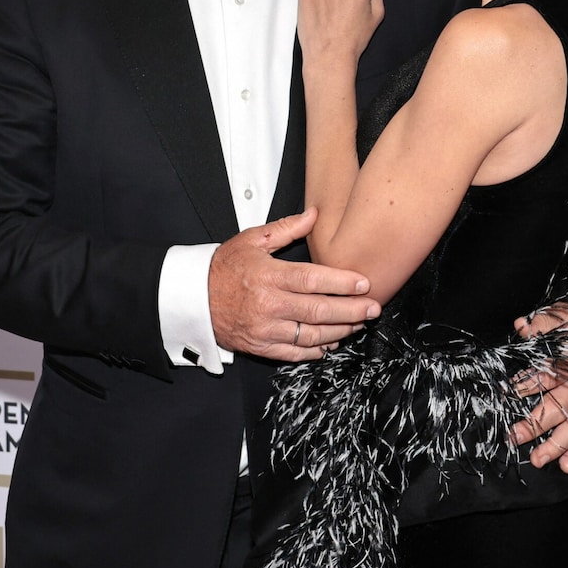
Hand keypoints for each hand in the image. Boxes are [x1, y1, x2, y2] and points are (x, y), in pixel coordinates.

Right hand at [209, 207, 380, 359]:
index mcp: (268, 275)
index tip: (364, 283)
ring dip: (340, 331)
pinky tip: (332, 342)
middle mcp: (268, 304)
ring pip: (312, 334)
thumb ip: (286, 229)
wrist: (193, 298)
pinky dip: (317, 350)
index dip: (342, 282)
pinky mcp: (261, 346)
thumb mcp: (252, 240)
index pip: (313, 280)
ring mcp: (265, 328)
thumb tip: (314, 215)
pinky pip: (295, 352)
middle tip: (373, 307)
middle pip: (319, 310)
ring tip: (358, 323)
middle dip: (352, 310)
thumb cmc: (224, 267)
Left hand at [510, 301, 567, 472]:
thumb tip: (521, 325)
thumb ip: (539, 324)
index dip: (523, 387)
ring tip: (538, 461)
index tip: (506, 396)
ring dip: (555, 447)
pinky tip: (566, 467)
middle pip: (556, 409)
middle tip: (514, 436)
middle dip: (535, 425)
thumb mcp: (557, 319)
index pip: (543, 378)